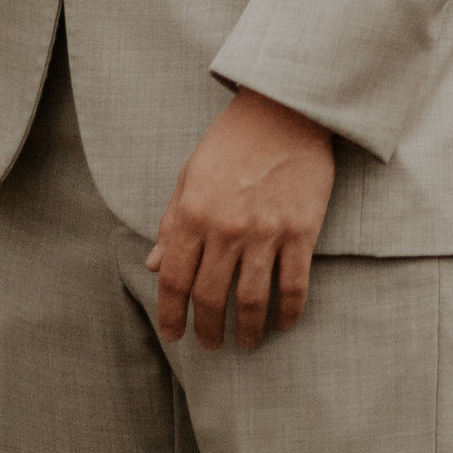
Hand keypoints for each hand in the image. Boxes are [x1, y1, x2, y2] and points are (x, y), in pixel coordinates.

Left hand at [146, 87, 336, 349]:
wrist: (284, 109)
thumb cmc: (232, 141)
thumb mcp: (190, 176)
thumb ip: (171, 223)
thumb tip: (152, 265)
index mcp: (192, 213)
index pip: (173, 279)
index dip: (170, 314)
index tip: (173, 334)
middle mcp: (225, 228)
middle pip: (211, 298)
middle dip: (208, 330)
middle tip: (211, 344)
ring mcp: (265, 231)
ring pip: (252, 301)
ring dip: (249, 331)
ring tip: (247, 342)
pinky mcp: (300, 230)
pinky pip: (293, 286)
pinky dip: (288, 312)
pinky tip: (283, 322)